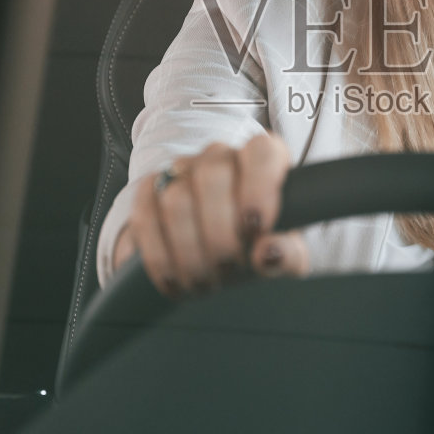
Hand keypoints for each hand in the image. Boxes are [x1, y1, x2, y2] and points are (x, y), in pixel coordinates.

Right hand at [111, 134, 308, 296]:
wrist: (226, 261)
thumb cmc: (263, 248)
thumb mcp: (289, 257)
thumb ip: (289, 254)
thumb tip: (268, 254)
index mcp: (263, 159)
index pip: (260, 152)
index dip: (257, 188)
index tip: (256, 230)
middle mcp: (220, 156)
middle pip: (211, 176)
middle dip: (219, 234)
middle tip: (228, 270)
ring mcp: (182, 169)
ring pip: (176, 199)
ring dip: (189, 251)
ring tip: (206, 282)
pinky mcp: (151, 190)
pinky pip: (145, 216)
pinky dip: (160, 256)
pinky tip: (176, 280)